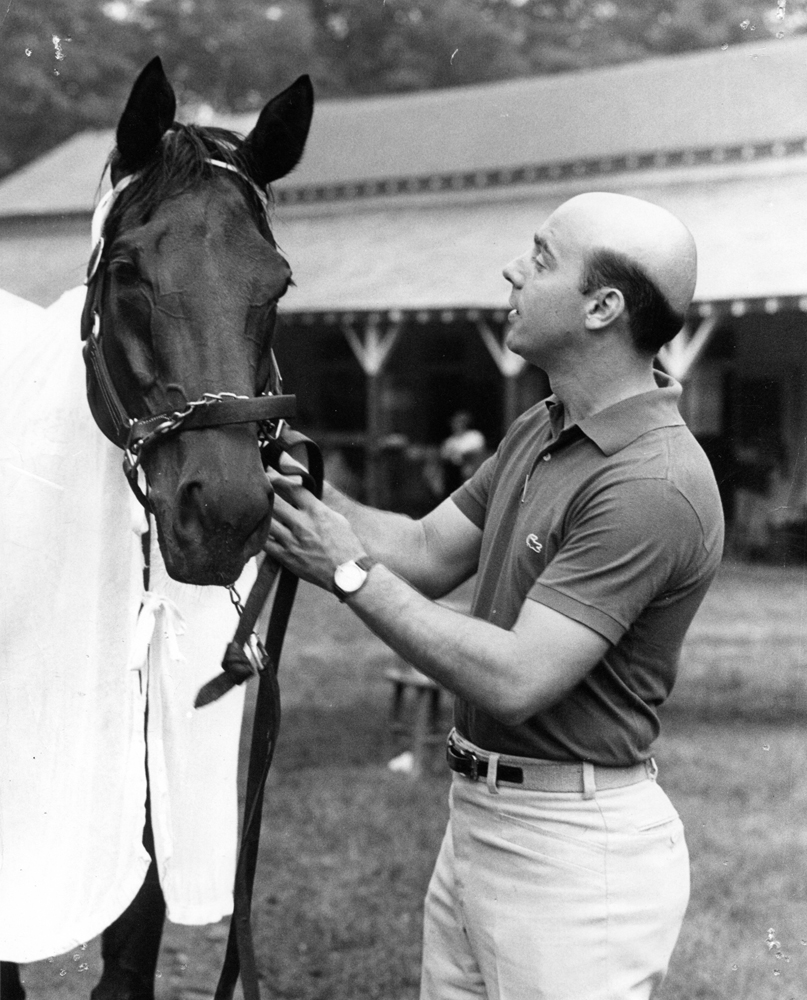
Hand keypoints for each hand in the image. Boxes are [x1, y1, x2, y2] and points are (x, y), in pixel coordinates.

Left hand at [264, 469, 365, 590]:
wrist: (347, 574)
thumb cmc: (346, 546)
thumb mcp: (337, 519)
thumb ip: (318, 505)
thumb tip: (304, 495)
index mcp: (317, 512)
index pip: (293, 488)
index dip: (278, 477)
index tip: (270, 472)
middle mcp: (303, 525)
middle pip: (276, 501)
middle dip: (265, 490)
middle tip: (257, 485)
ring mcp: (293, 542)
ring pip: (267, 521)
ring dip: (260, 512)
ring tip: (253, 506)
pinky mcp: (287, 557)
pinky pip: (265, 543)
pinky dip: (259, 534)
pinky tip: (256, 529)